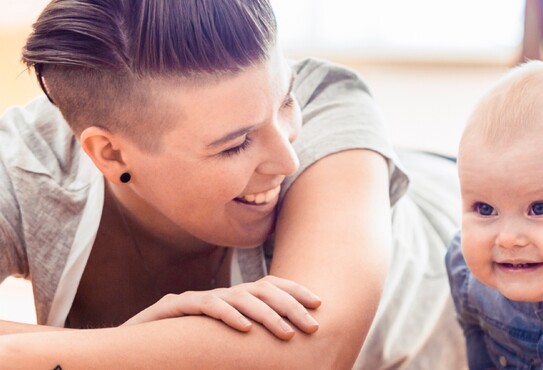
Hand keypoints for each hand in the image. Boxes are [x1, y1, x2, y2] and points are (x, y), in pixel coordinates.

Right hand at [122, 275, 322, 339]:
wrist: (127, 349)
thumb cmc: (176, 352)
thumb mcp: (217, 346)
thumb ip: (243, 344)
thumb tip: (282, 346)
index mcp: (227, 302)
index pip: (268, 287)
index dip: (294, 292)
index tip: (320, 304)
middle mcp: (214, 296)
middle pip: (259, 291)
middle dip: (289, 307)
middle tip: (311, 327)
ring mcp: (193, 299)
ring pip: (237, 297)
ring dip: (266, 314)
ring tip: (286, 333)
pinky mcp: (172, 308)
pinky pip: (205, 306)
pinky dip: (227, 316)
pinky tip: (245, 329)